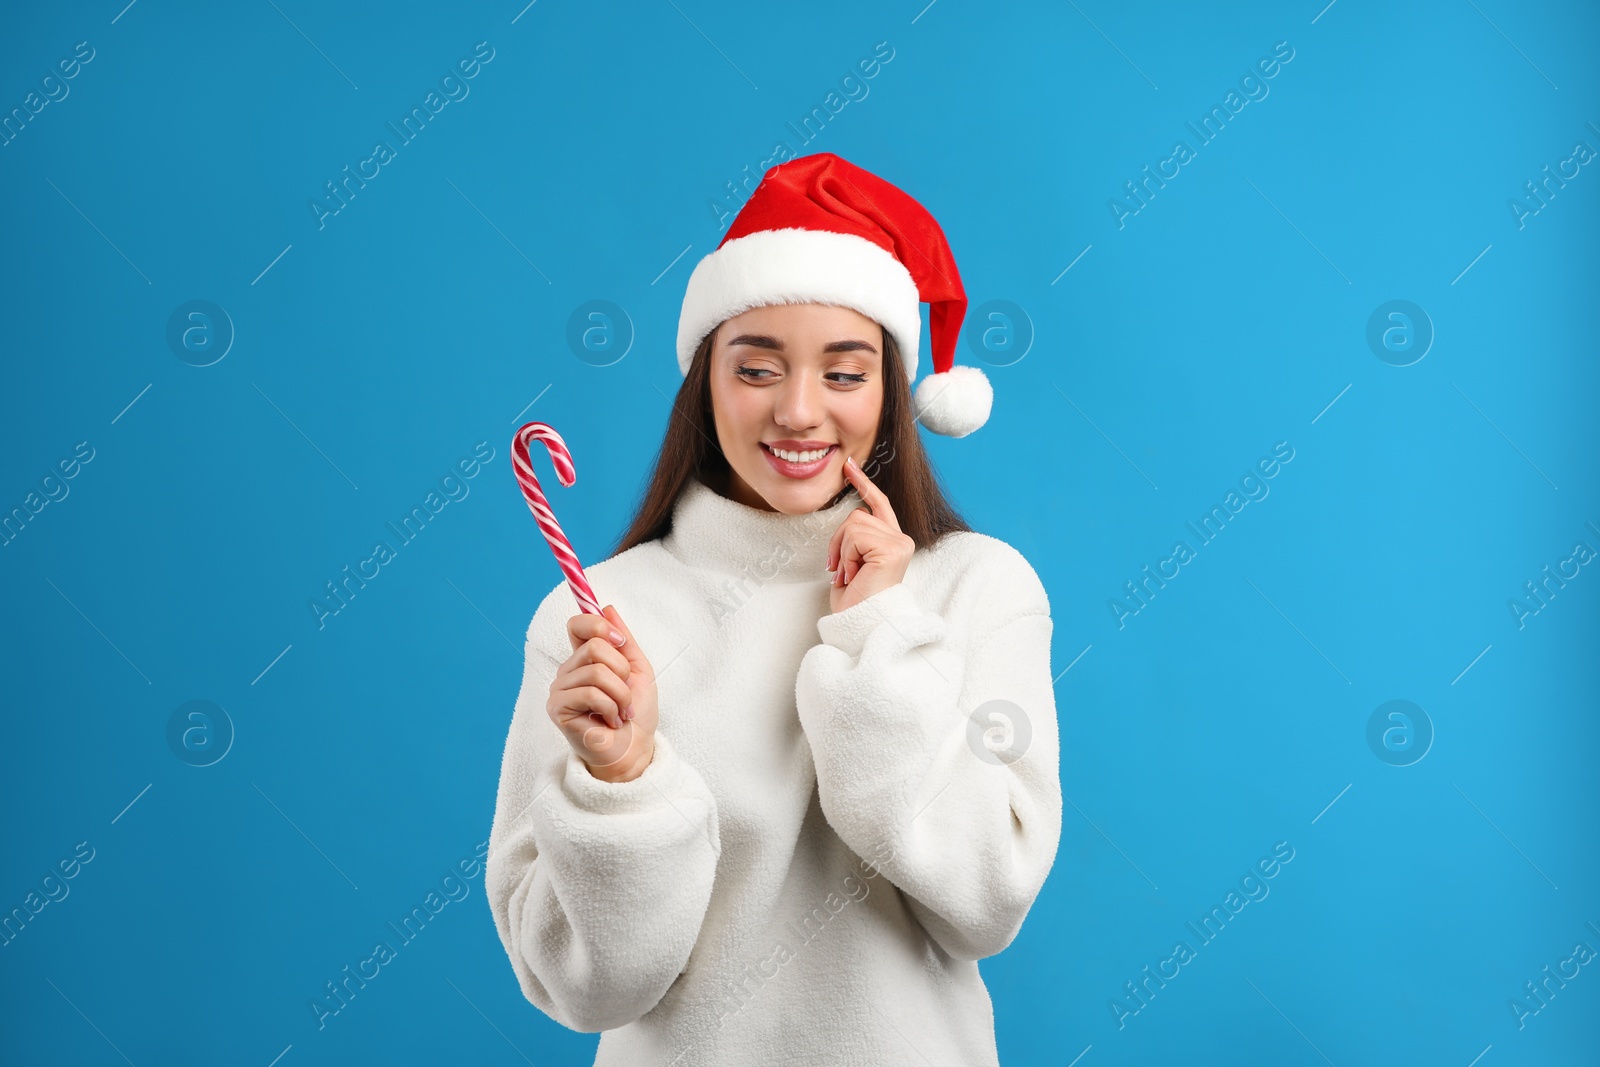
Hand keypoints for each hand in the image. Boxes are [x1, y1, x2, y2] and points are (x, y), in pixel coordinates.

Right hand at [546, 604, 656, 782]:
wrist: (635, 749)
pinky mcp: (558, 709)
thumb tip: (607, 608)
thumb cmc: (636, 714)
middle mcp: (568, 671)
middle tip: (625, 693)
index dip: (598, 625)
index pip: (578, 624)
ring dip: (620, 694)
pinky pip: (591, 693)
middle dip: (621, 670)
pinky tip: (610, 721)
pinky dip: (611, 708)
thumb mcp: (638, 670)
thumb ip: (624, 640)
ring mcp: (560, 689)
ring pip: (596, 671)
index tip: (620, 642)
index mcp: (585, 659)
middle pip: (594, 646)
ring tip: (621, 711)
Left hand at [826, 455, 914, 613]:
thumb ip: (858, 536)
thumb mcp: (853, 561)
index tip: (848, 465)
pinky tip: (854, 575)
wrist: (859, 624)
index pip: (878, 504)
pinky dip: (846, 556)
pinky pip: (855, 536)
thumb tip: (853, 513)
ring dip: (842, 551)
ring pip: (854, 524)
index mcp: (893, 541)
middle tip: (841, 570)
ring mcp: (899, 543)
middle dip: (839, 541)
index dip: (863, 484)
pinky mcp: (892, 549)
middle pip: (857, 515)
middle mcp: (902, 539)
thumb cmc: (855, 600)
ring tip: (850, 575)